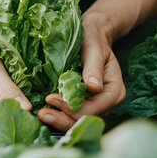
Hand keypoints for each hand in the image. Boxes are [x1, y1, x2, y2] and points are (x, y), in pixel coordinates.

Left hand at [38, 14, 125, 130]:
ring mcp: (96, 106)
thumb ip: (94, 68)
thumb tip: (93, 87)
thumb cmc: (93, 39)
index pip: (94, 108)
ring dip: (59, 119)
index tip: (51, 98)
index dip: (73, 108)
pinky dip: (59, 114)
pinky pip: (72, 115)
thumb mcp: (94, 49)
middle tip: (42, 115)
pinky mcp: (84, 105)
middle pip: (85, 119)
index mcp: (115, 91)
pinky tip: (45, 111)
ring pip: (77, 120)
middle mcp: (107, 103)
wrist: (92, 37)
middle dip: (64, 119)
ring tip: (41, 115)